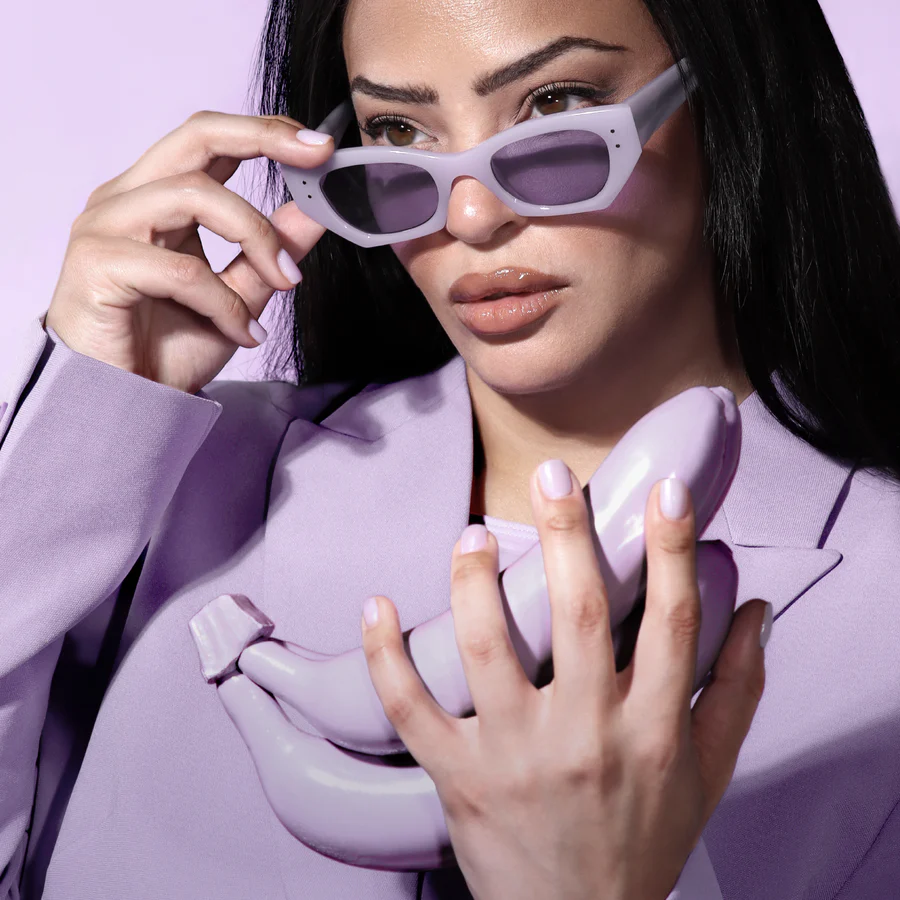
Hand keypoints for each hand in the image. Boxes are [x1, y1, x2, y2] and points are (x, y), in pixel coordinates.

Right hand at [45, 111, 334, 393]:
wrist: (128, 407)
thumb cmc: (167, 351)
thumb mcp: (240, 294)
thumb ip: (271, 250)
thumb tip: (316, 210)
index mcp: (156, 198)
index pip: (210, 141)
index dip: (265, 132)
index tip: (321, 146)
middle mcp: (127, 199)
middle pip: (196, 137)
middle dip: (264, 138)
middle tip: (317, 158)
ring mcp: (105, 226)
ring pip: (195, 195)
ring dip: (256, 240)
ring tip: (284, 284)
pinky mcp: (97, 263)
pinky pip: (181, 268)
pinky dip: (224, 301)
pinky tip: (241, 332)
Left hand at [360, 462, 768, 899]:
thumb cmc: (646, 840)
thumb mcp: (708, 774)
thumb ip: (737, 690)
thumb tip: (756, 610)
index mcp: (654, 729)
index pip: (672, 621)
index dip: (671, 548)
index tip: (664, 490)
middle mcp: (589, 736)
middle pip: (580, 616)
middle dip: (568, 534)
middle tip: (554, 477)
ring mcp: (517, 757)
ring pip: (489, 650)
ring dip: (476, 583)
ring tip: (469, 534)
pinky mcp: (460, 778)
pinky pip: (414, 710)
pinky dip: (389, 655)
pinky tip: (378, 605)